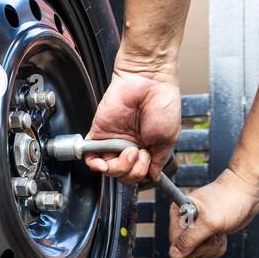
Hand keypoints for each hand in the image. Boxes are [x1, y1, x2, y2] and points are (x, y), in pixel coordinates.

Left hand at [84, 67, 181, 184]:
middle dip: (134, 171)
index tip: (149, 166)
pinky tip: (104, 164)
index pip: (138, 173)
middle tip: (142, 154)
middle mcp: (128, 145)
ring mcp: (113, 140)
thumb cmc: (162, 103)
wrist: (149, 81)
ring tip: (132, 151)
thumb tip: (152, 176)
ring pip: (108, 169)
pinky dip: (95, 165)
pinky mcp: (99, 132)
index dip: (142, 175)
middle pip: (123, 174)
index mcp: (146, 147)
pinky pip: (91, 156)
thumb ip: (158, 160)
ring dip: (120, 167)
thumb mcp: (168, 139)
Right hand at [168, 168, 258, 257]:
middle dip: (204, 246)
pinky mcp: (207, 234)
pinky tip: (222, 234)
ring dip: (212, 247)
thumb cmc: (229, 200)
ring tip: (220, 230)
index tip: (205, 234)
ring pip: (197, 252)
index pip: (175, 242)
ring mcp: (196, 228)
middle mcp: (184, 221)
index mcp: (178, 213)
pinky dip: (217, 247)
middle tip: (214, 231)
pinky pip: (207, 251)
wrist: (247, 192)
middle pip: (186, 250)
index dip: (190, 245)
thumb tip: (173, 254)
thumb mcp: (209, 222)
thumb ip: (189, 239)